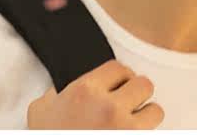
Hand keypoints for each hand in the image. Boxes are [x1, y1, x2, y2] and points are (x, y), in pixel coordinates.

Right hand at [27, 59, 164, 129]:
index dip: (118, 78)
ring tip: (131, 125)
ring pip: (154, 111)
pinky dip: (144, 134)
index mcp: (86, 92)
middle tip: (125, 106)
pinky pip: (152, 134)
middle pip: (143, 84)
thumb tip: (66, 87)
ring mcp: (124, 130)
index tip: (116, 87)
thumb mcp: (41, 112)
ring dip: (145, 118)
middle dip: (135, 95)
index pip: (119, 68)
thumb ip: (58, 92)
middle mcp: (108, 108)